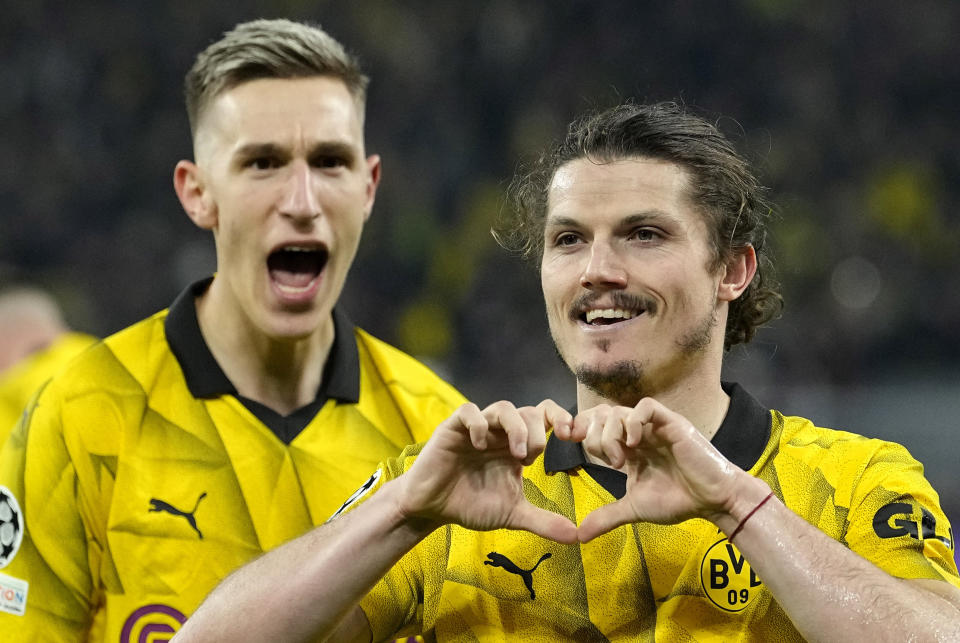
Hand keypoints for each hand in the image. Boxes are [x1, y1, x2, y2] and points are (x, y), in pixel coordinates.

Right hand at [396, 400, 578, 543]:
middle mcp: (501, 433)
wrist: (432, 509)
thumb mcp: (513, 514)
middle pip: (529, 411)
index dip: (562, 419)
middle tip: (530, 460)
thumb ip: (543, 521)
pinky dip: (479, 424)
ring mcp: (478, 428)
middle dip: (537, 433)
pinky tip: (480, 445)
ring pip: (503, 407)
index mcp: (518, 446)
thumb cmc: (471, 504)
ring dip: (515, 427)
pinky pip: (469, 411)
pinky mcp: (452, 428)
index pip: (545, 417)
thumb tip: (578, 537)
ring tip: (515, 454)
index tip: (573, 436)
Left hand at [558, 398, 745, 541]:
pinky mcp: (671, 423)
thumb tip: (580, 536)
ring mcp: (654, 427)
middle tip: (609, 462)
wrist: (713, 501)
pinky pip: (646, 406)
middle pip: (601, 415)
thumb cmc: (679, 501)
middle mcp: (637, 433)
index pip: (595, 426)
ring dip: (611, 434)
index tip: (573, 446)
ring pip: (618, 410)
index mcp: (627, 448)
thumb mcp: (635, 508)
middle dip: (594, 436)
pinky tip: (634, 445)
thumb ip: (607, 516)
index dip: (581, 432)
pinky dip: (633, 422)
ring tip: (621, 460)